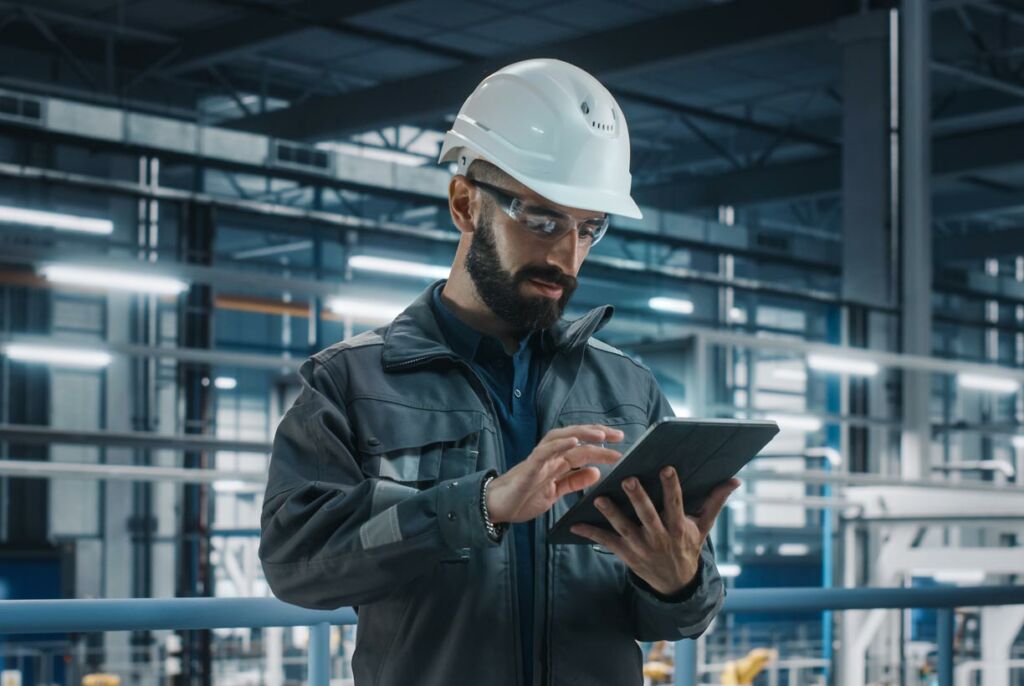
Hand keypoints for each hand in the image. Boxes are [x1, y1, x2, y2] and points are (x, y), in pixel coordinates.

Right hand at [486, 425, 623, 523]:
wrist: (495, 508)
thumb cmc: (523, 498)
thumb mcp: (555, 493)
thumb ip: (574, 482)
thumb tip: (596, 472)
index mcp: (556, 463)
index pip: (582, 448)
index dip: (601, 444)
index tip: (620, 443)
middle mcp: (549, 457)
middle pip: (575, 438)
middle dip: (597, 434)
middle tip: (619, 436)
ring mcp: (538, 461)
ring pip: (561, 439)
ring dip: (581, 434)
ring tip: (600, 434)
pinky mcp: (528, 468)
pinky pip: (544, 453)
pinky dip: (558, 444)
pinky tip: (573, 441)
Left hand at [571, 467, 739, 595]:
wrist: (676, 584)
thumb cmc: (688, 546)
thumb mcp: (703, 526)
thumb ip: (714, 501)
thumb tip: (734, 480)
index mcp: (678, 528)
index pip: (676, 504)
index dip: (671, 487)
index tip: (667, 467)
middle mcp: (659, 538)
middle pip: (648, 515)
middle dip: (638, 498)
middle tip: (628, 479)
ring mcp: (640, 547)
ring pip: (624, 528)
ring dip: (611, 513)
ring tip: (599, 498)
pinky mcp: (625, 554)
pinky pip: (606, 542)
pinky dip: (590, 533)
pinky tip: (575, 523)